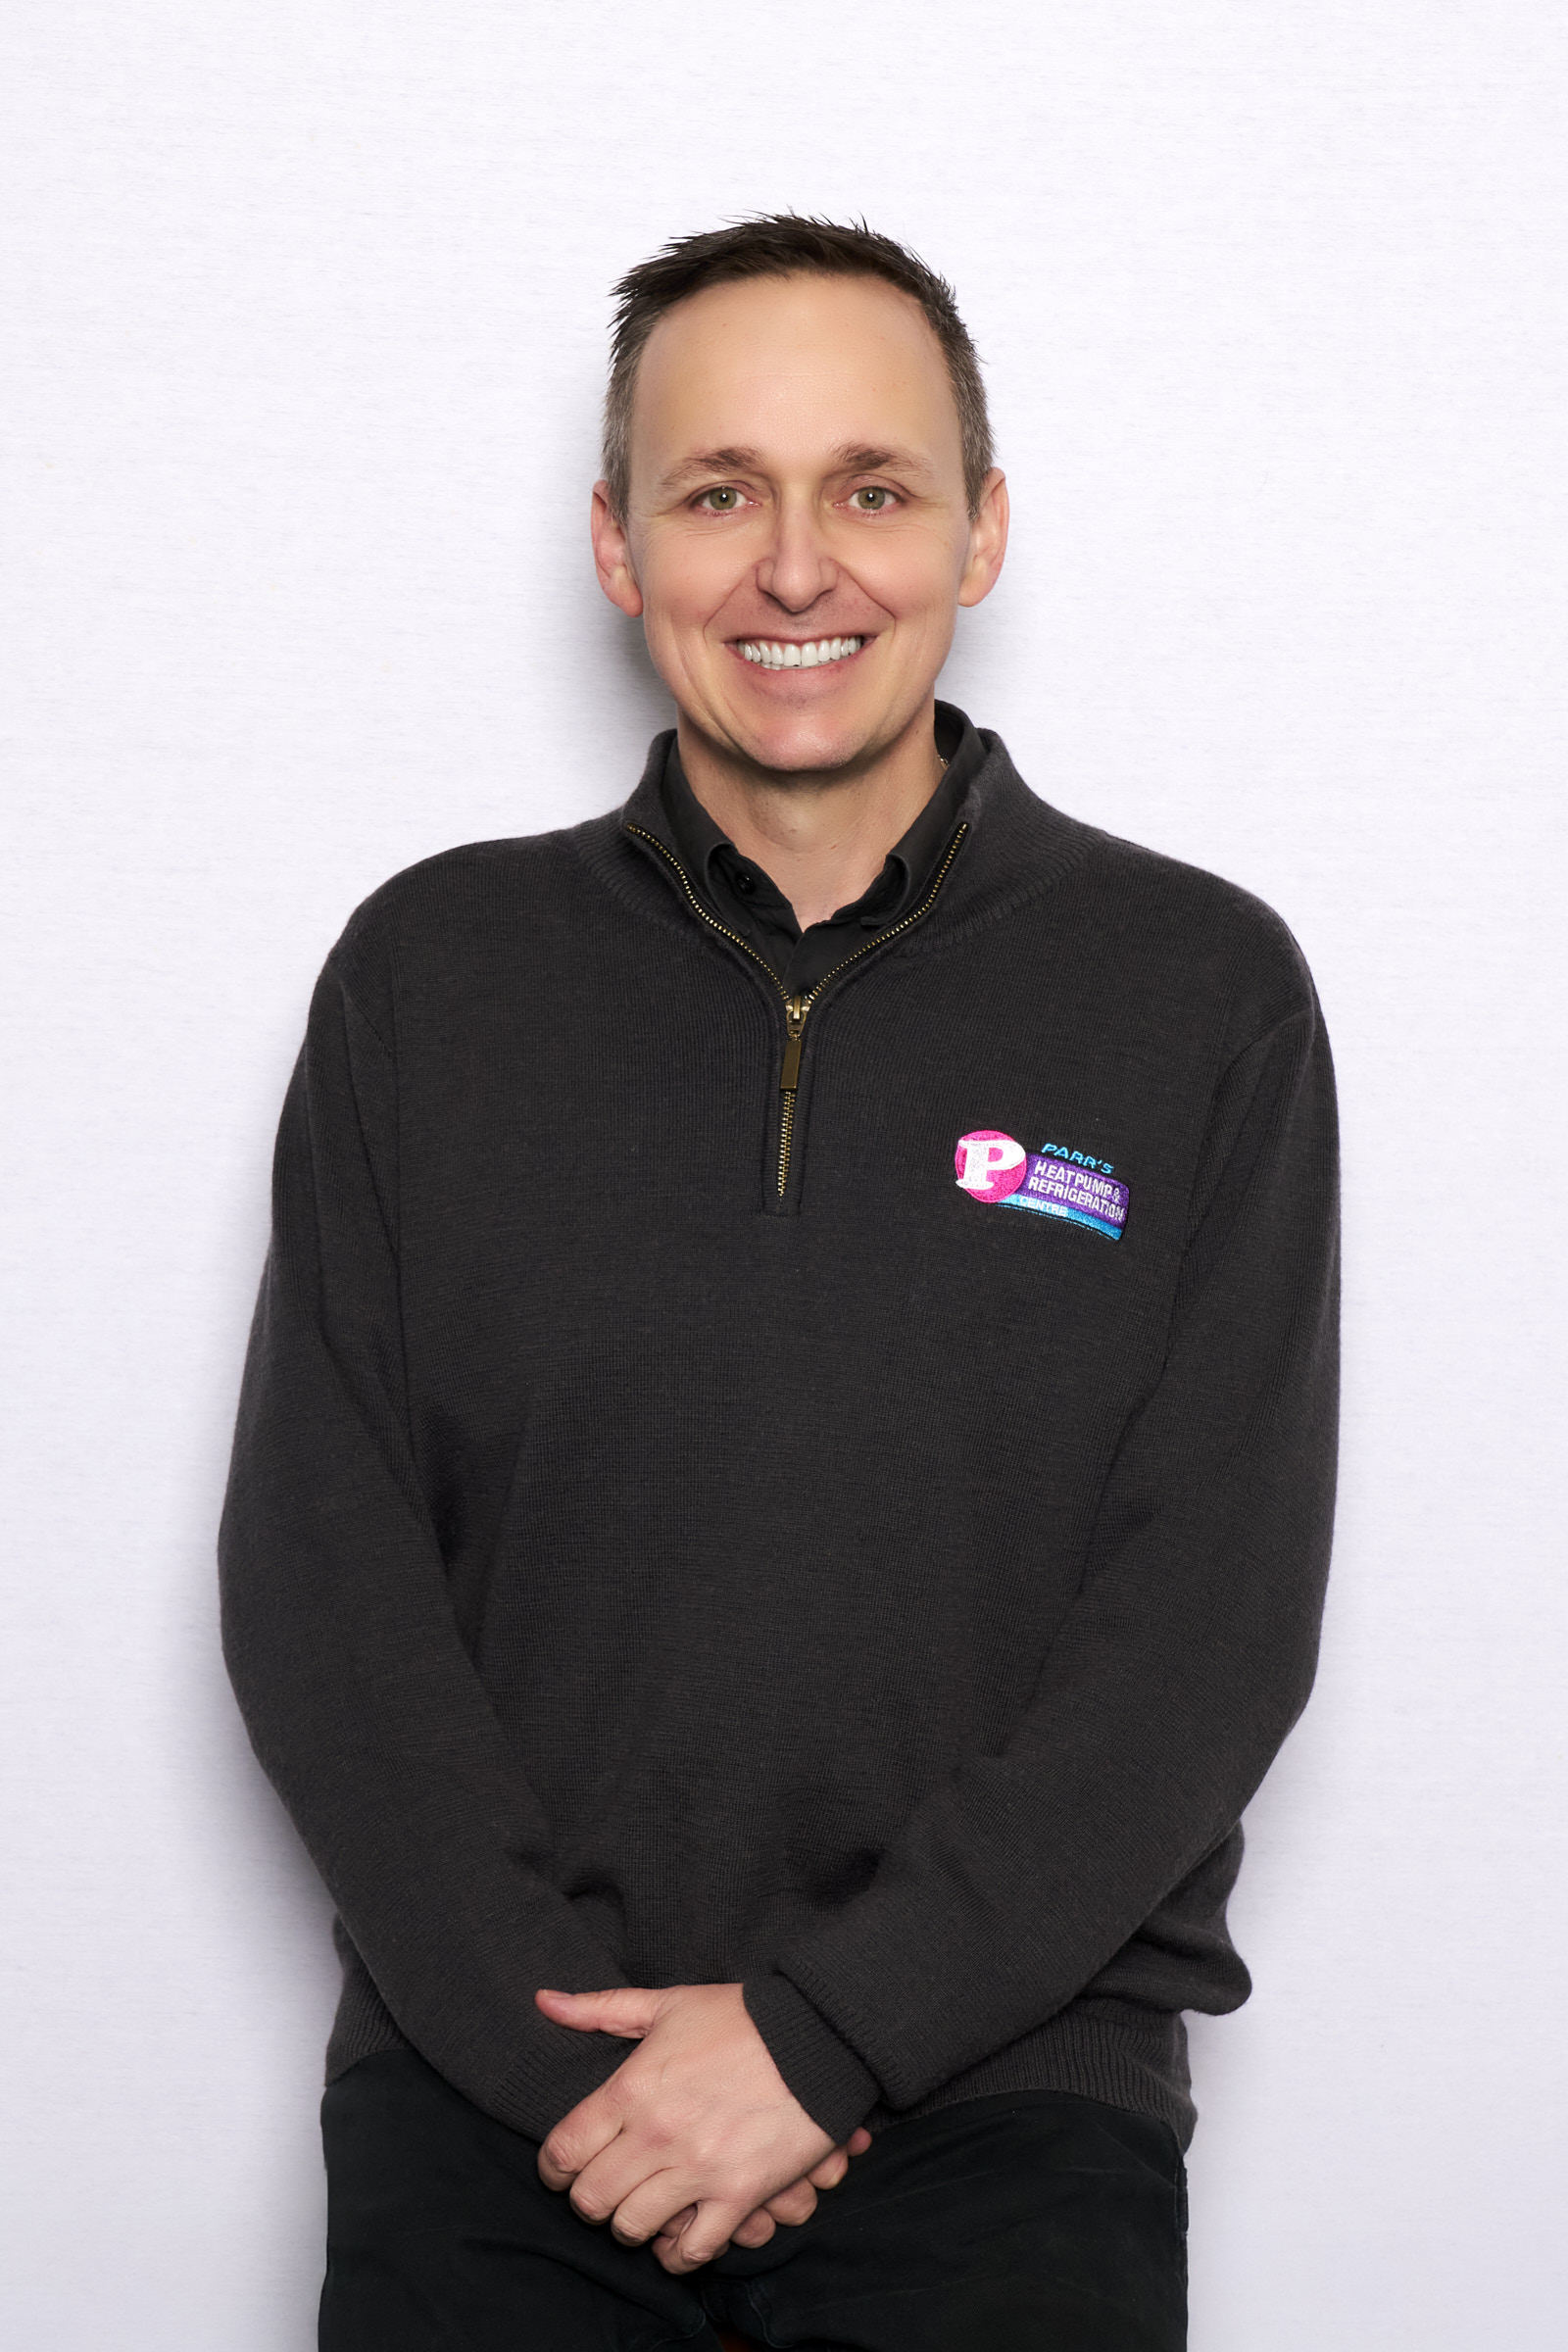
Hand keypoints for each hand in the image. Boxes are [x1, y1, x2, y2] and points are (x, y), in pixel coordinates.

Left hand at [535, 1982, 870, 2272]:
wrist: (817, 2036)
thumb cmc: (740, 2017)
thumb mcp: (667, 2003)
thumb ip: (601, 2009)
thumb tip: (545, 2002)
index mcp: (632, 2087)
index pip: (563, 2150)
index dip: (552, 2168)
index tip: (561, 2169)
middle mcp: (656, 2134)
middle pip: (591, 2199)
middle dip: (589, 2199)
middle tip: (604, 2188)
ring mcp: (698, 2168)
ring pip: (633, 2228)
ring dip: (631, 2225)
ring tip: (640, 2209)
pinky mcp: (739, 2195)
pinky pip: (692, 2250)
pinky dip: (678, 2253)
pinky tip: (677, 2237)